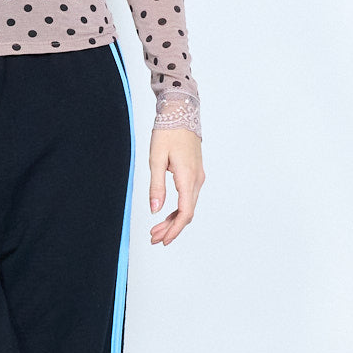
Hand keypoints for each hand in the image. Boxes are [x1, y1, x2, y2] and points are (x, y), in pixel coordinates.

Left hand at [148, 127, 203, 245]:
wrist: (180, 112)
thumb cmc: (167, 133)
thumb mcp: (156, 159)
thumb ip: (156, 186)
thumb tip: (155, 210)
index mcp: (188, 177)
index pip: (185, 212)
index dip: (174, 229)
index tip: (163, 240)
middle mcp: (197, 179)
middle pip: (187, 213)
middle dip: (171, 228)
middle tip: (154, 237)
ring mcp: (198, 176)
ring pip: (188, 206)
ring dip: (174, 219)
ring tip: (157, 229)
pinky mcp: (195, 172)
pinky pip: (189, 197)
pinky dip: (178, 208)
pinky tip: (167, 212)